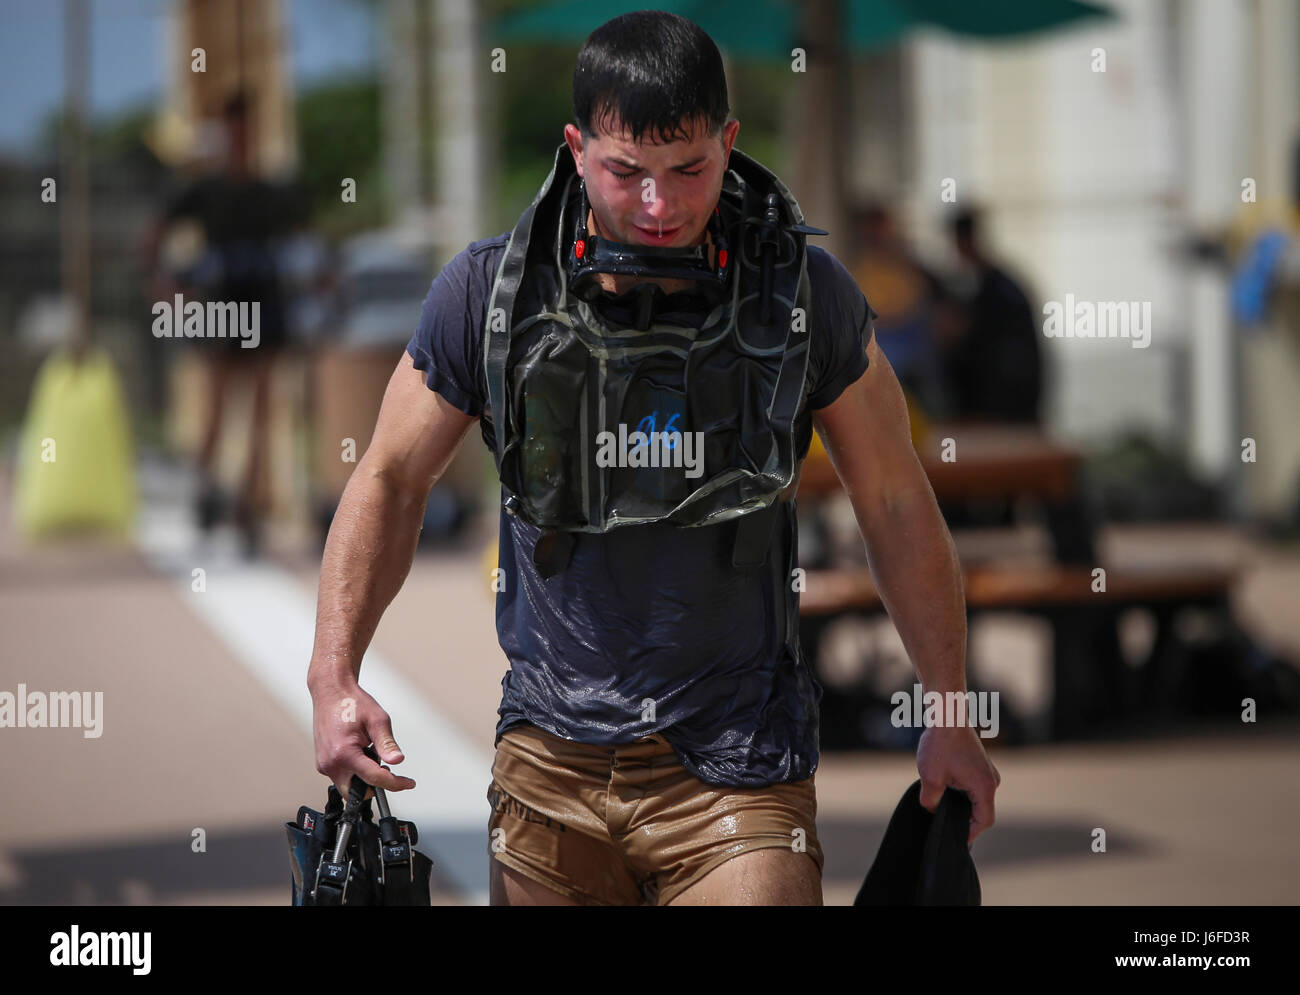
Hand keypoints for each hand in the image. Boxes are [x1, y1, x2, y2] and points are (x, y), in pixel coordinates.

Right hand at [311, 679, 415, 798]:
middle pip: (356, 793)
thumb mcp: (377, 720)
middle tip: (388, 772)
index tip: (408, 783)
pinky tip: (360, 753)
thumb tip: (397, 760)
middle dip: (374, 787)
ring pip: (347, 786)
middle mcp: (330, 763)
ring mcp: (324, 764)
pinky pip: (341, 776)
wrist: (331, 692)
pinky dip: (354, 771)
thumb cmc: (351, 702)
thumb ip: (387, 743)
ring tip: (371, 753)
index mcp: (344, 753)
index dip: (395, 784)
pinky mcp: (322, 763)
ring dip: (363, 778)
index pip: (374, 779)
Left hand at [916, 724, 1000, 843]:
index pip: (984, 821)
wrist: (947, 714)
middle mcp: (991, 780)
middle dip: (963, 818)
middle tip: (944, 823)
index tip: (956, 839)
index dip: (970, 833)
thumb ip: (930, 801)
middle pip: (981, 811)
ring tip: (942, 804)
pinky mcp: (980, 764)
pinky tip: (945, 788)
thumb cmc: (941, 743)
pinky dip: (962, 791)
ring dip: (961, 803)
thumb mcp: (930, 777)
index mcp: (985, 787)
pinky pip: (974, 786)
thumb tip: (931, 811)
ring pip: (976, 797)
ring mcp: (987, 771)